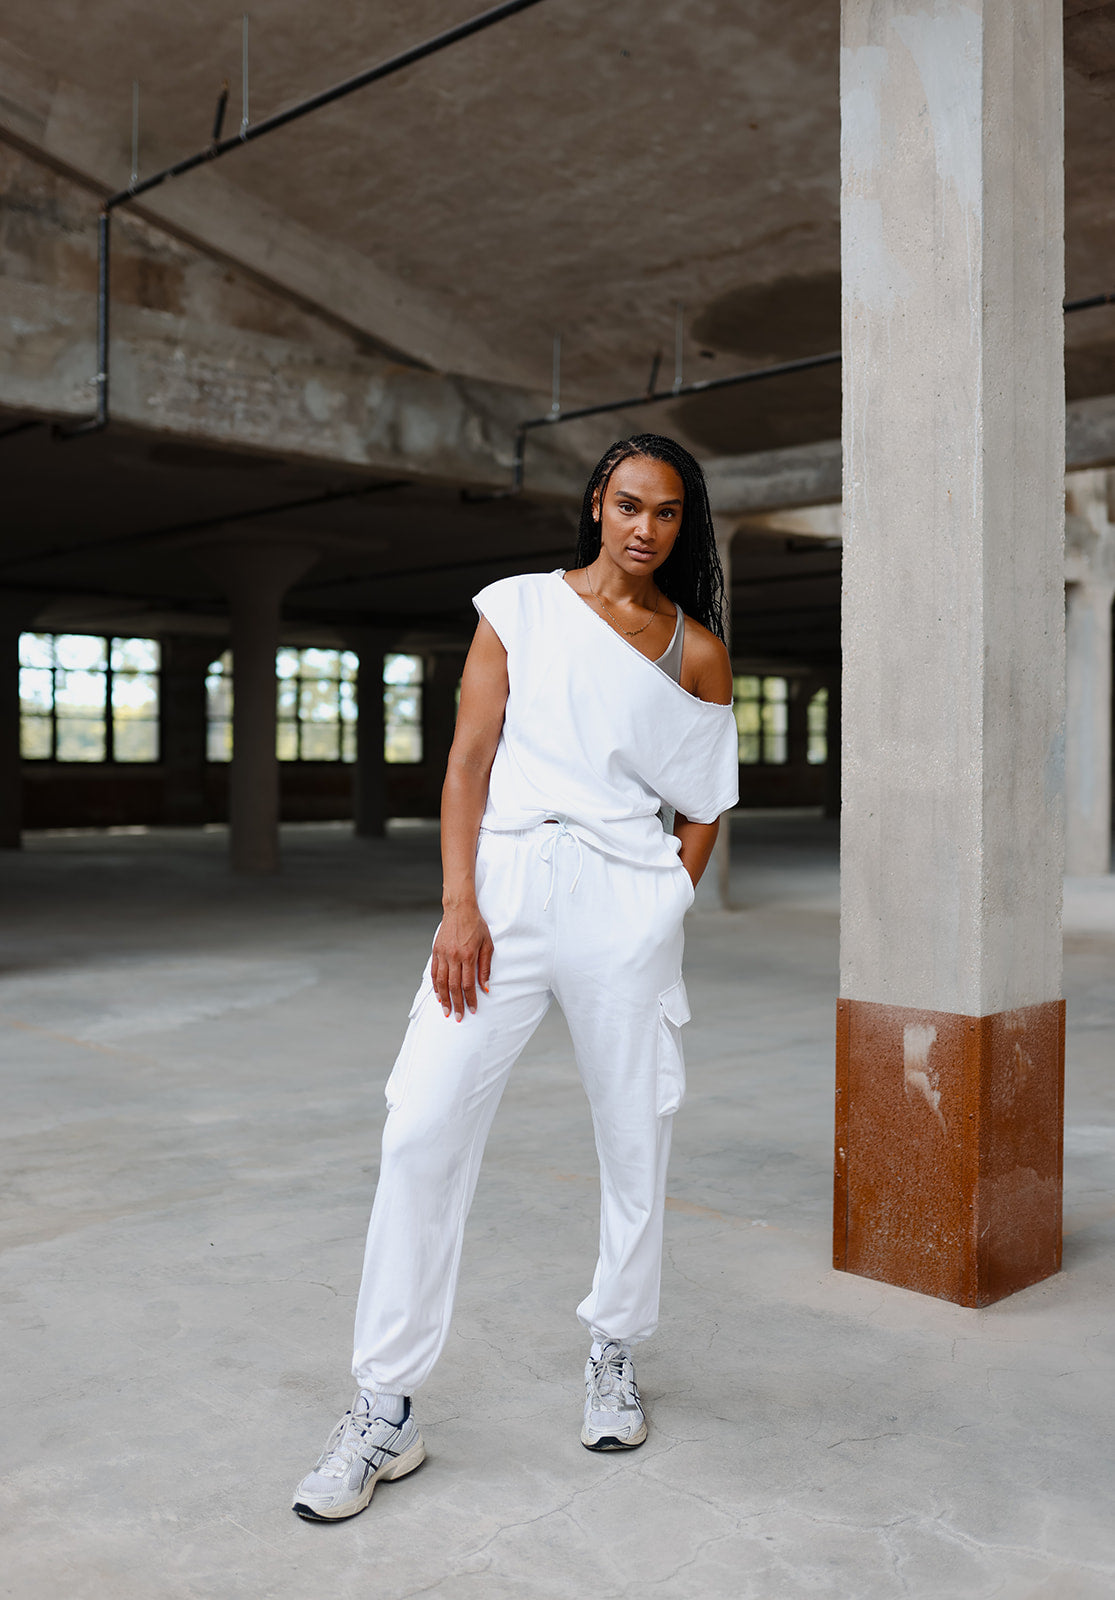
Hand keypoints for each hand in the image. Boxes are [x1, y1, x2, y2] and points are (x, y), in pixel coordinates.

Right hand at [432, 900, 493, 1020]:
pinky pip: (434, 973)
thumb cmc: (476, 926)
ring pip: (441, 982)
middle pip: (454, 987)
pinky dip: (435, 986)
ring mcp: (443, 954)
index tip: (473, 1010)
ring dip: (443, 999)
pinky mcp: (436, 951)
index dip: (471, 1000)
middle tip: (458, 1017)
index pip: (468, 984)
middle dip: (456, 1004)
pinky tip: (438, 995)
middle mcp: (453, 957)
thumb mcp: (487, 944)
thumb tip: (485, 987)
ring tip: (445, 1011)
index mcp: (468, 956)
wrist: (459, 909)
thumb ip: (485, 967)